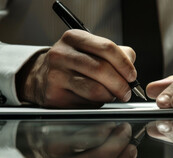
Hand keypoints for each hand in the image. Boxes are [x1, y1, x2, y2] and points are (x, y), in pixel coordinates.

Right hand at [16, 30, 136, 107]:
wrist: (41, 77)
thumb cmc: (73, 64)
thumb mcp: (91, 50)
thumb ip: (116, 54)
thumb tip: (131, 68)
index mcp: (74, 38)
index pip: (107, 48)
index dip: (124, 64)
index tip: (132, 76)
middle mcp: (62, 54)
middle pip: (101, 69)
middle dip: (120, 84)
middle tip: (126, 92)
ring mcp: (56, 75)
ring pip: (94, 89)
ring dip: (110, 96)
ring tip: (112, 95)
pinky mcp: (54, 95)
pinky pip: (85, 103)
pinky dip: (96, 104)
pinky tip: (95, 100)